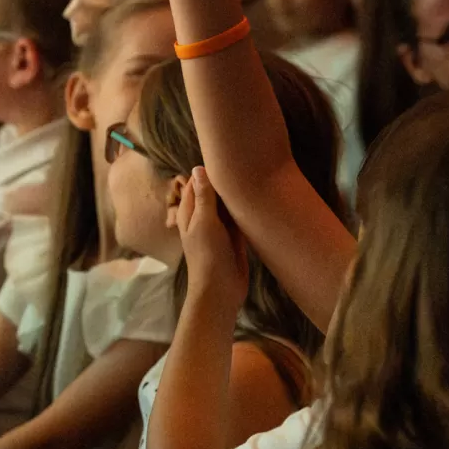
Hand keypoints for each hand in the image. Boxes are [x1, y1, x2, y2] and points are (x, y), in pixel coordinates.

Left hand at [176, 166, 249, 317]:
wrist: (221, 290)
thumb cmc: (208, 255)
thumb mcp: (204, 221)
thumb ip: (203, 196)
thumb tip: (198, 168)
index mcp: (190, 212)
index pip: (195, 183)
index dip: (207, 171)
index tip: (225, 158)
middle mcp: (203, 217)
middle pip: (213, 193)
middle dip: (225, 182)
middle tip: (244, 166)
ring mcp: (219, 228)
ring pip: (227, 206)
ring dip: (236, 197)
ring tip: (254, 178)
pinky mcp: (234, 238)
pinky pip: (239, 219)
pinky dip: (244, 211)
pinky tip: (258, 200)